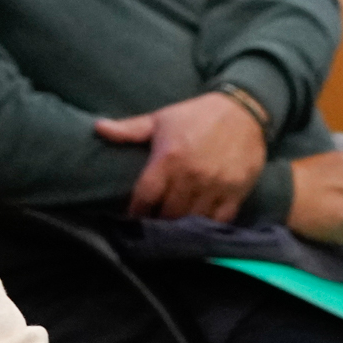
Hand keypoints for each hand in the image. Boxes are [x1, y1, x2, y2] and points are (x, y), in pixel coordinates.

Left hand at [95, 91, 267, 220]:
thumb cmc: (197, 115)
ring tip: (174, 232)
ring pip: (192, 220)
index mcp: (168, 158)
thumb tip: (98, 128)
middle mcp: (190, 175)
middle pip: (168, 214)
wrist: (244, 110)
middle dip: (158, 222)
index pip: (145, 197)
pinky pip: (219, 220)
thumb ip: (129, 129)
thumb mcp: (161, 118)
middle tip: (153, 227)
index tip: (132, 219)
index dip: (136, 212)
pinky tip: (200, 228)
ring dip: (181, 227)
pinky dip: (208, 227)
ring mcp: (215, 185)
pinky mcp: (236, 192)